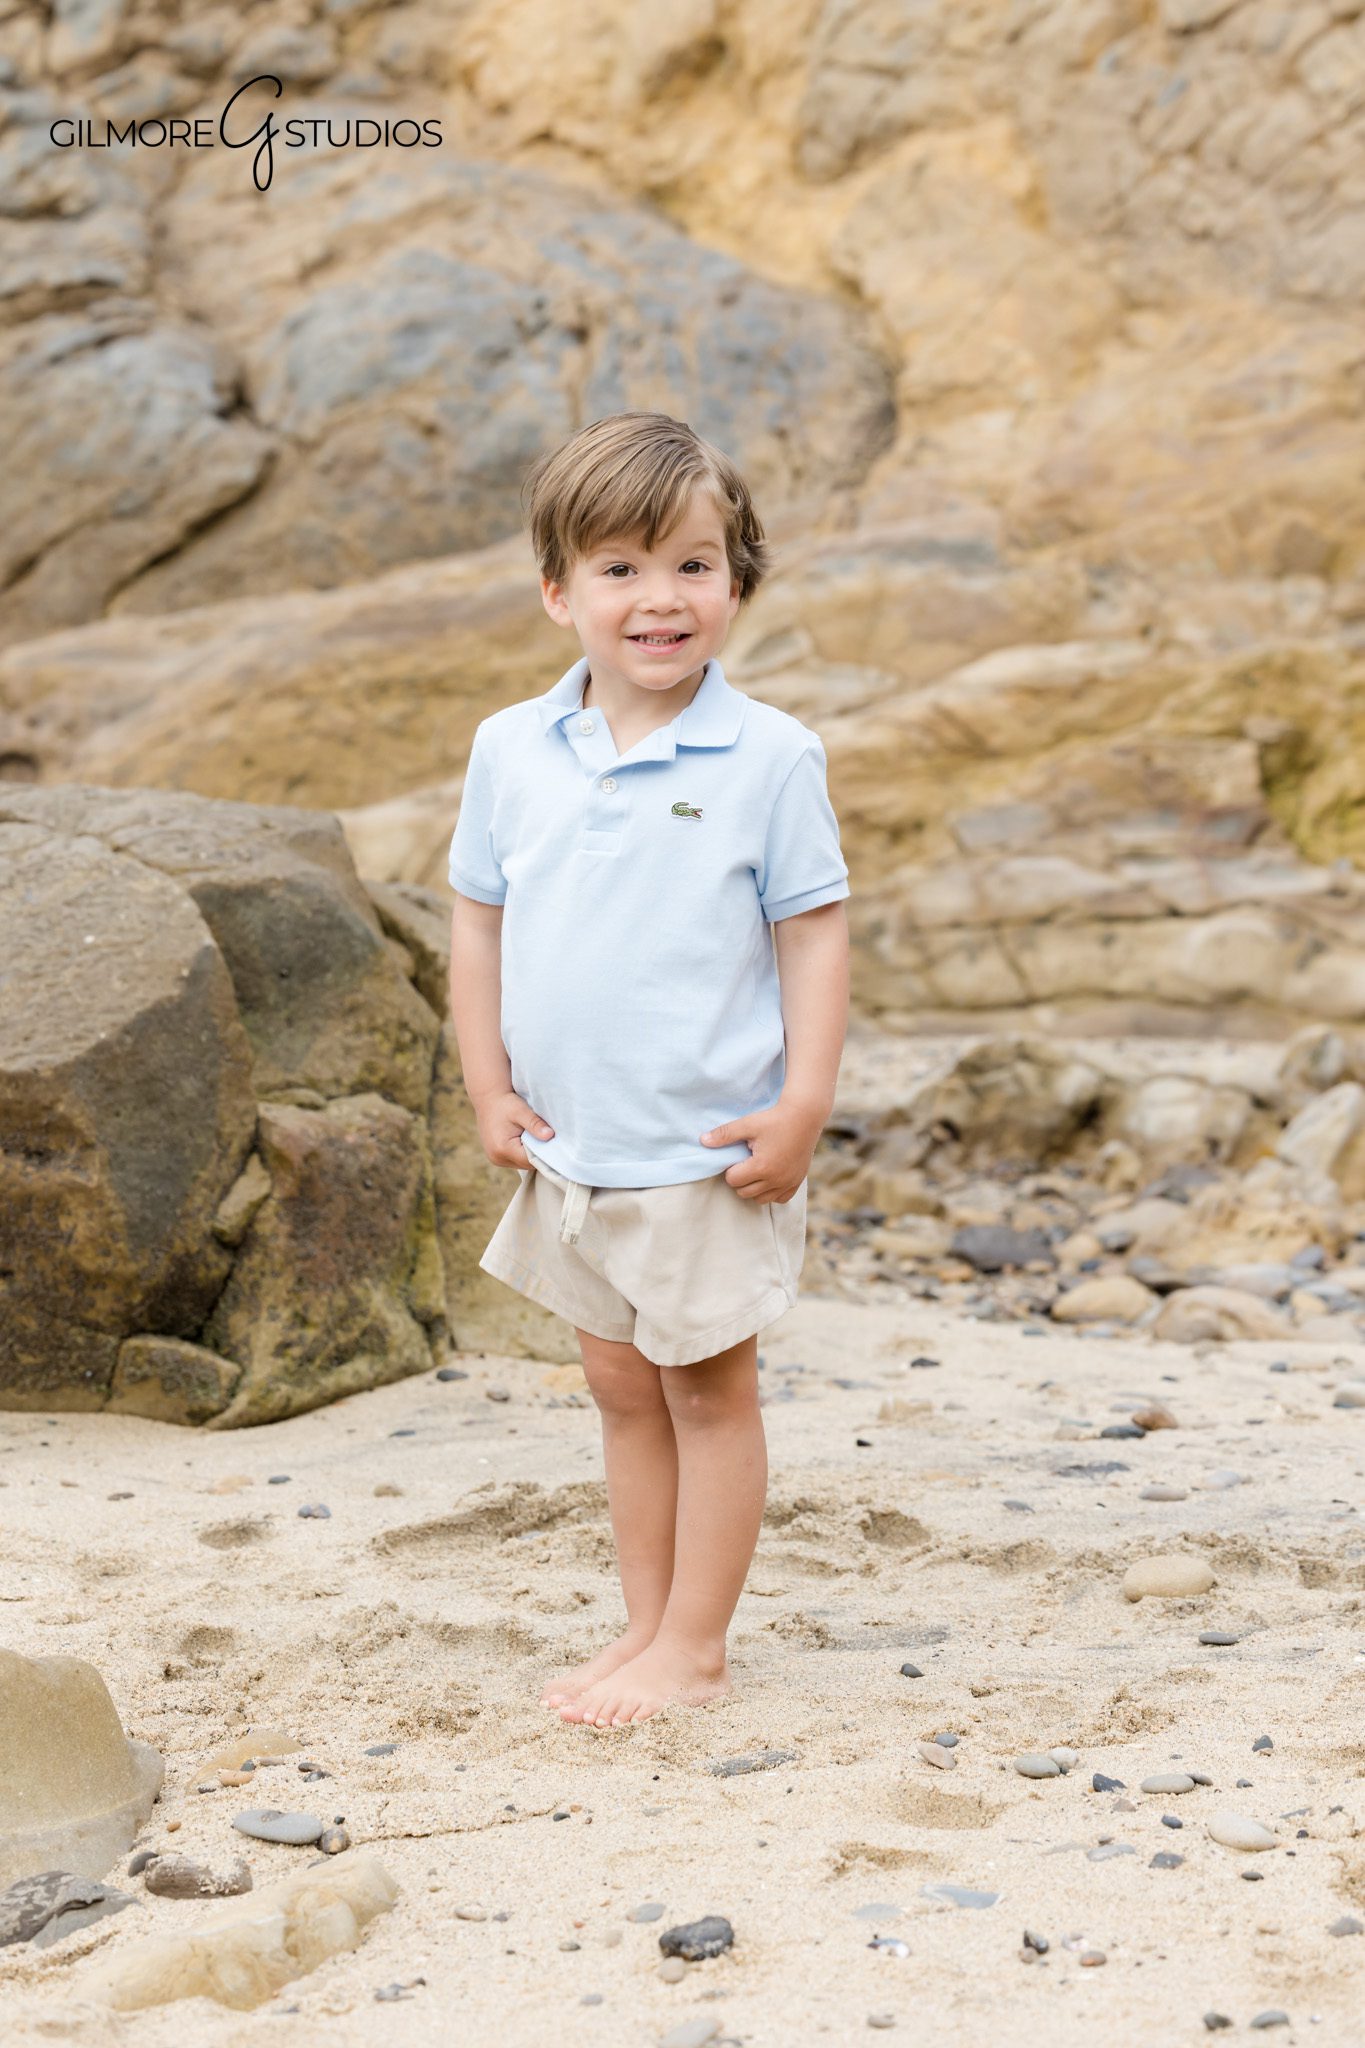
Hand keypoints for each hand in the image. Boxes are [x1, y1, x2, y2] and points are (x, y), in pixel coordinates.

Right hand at [476, 1090, 553, 1168]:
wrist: (488, 1099)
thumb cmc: (504, 1103)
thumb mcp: (521, 1111)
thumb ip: (535, 1124)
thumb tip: (550, 1135)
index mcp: (503, 1148)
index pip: (531, 1160)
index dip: (544, 1153)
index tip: (553, 1141)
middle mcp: (497, 1158)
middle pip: (527, 1164)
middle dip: (537, 1153)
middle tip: (546, 1137)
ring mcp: (495, 1159)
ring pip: (522, 1163)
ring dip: (529, 1153)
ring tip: (534, 1137)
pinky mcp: (496, 1157)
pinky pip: (515, 1160)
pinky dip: (522, 1152)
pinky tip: (525, 1139)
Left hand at [698, 1100, 824, 1203]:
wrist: (804, 1116)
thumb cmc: (774, 1119)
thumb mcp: (748, 1124)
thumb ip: (724, 1135)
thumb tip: (702, 1141)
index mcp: (761, 1166)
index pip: (733, 1180)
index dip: (731, 1168)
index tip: (738, 1155)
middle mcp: (775, 1179)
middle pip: (744, 1192)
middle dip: (741, 1179)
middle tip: (746, 1161)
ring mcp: (788, 1183)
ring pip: (761, 1199)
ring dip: (754, 1188)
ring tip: (757, 1168)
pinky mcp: (797, 1182)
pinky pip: (780, 1199)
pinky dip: (772, 1192)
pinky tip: (771, 1175)